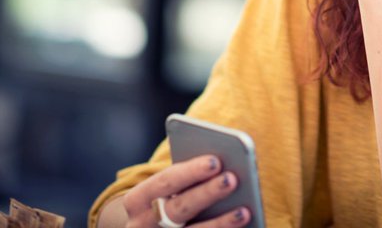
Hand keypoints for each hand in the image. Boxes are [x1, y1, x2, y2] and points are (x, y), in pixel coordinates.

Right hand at [117, 155, 250, 227]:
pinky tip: (241, 226)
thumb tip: (222, 168)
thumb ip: (185, 180)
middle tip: (232, 179)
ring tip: (244, 212)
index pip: (164, 182)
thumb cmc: (165, 201)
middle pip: (178, 210)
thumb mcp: (165, 191)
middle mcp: (142, 225)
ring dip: (219, 224)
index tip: (216, 161)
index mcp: (137, 200)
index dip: (190, 172)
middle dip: (206, 194)